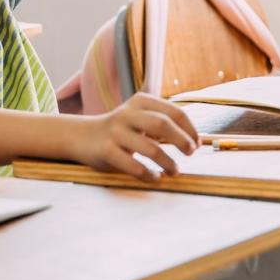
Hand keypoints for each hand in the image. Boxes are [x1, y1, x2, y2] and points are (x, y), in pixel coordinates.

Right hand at [76, 93, 198, 181]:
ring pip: (150, 148)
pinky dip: (148, 174)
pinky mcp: (106, 150)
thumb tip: (194, 140)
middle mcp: (127, 113)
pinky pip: (133, 165)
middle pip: (162, 124)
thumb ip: (162, 122)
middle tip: (190, 153)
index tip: (196, 143)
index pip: (173, 111)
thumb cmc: (120, 130)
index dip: (190, 129)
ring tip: (174, 171)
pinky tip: (154, 178)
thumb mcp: (138, 117)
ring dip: (168, 162)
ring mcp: (115, 132)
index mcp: (139, 101)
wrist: (82, 136)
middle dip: (182, 140)